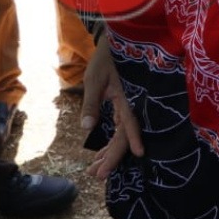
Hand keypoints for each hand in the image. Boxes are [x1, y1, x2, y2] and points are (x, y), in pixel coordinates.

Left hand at [81, 31, 143, 176]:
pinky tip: (102, 152)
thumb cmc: (105, 58)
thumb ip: (91, 103)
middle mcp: (130, 105)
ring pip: (122, 134)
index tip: (129, 159)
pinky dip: (112, 141)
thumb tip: (87, 127)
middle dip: (112, 157)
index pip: (127, 127)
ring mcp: (128, 106)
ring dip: (110, 152)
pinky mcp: (123, 105)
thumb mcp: (94, 79)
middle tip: (97, 175)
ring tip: (96, 169)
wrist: (117, 43)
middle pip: (124, 136)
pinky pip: (120, 128)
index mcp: (127, 99)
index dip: (127, 144)